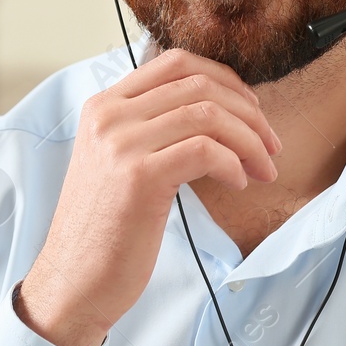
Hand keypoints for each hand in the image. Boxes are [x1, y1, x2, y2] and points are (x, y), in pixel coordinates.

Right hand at [16, 48, 281, 345]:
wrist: (75, 282)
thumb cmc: (107, 230)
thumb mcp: (120, 163)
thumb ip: (153, 129)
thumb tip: (220, 111)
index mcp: (104, 106)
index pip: (175, 63)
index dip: (225, 79)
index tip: (251, 109)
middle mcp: (109, 116)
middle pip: (198, 84)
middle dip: (248, 112)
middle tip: (270, 145)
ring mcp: (121, 143)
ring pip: (208, 114)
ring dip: (249, 140)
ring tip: (263, 168)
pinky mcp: (138, 176)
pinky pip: (205, 150)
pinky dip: (233, 164)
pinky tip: (239, 184)